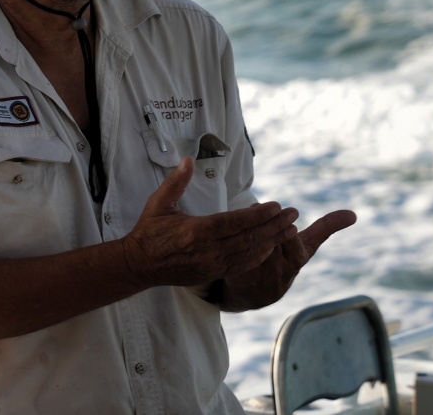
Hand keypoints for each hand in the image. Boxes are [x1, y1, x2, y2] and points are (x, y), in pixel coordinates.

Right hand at [120, 157, 299, 289]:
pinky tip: (271, 247)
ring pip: (250, 253)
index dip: (259, 215)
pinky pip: (242, 266)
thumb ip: (176, 182)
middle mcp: (208, 250)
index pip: (236, 222)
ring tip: (290, 229)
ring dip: (272, 241)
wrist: (139, 265)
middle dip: (274, 226)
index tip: (277, 206)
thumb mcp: (159, 203)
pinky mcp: (212, 273)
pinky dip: (259, 256)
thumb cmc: (148, 232)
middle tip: (293, 214)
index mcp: (196, 230)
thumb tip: (187, 160)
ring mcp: (212, 264)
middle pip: (249, 238)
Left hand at [221, 207, 356, 310]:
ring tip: (247, 216)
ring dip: (250, 231)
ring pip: (256, 248)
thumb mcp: (306, 247)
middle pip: (274, 241)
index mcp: (298, 257)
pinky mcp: (244, 279)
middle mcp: (282, 268)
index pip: (296, 240)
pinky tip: (232, 232)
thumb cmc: (284, 261)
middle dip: (268, 224)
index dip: (289, 229)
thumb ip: (325, 228)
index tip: (288, 219)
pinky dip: (236, 245)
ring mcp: (262, 275)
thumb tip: (354, 214)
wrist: (257, 295)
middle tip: (259, 208)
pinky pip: (239, 258)